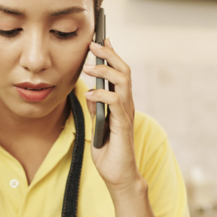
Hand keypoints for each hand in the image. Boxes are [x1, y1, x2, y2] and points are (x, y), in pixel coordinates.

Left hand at [83, 40, 142, 194]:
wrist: (118, 176)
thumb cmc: (109, 153)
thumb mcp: (98, 127)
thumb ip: (96, 110)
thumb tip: (90, 93)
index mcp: (122, 104)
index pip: (119, 73)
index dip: (112, 55)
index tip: (101, 40)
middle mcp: (127, 106)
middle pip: (124, 72)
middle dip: (110, 55)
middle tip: (95, 43)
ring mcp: (126, 115)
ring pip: (123, 83)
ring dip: (105, 71)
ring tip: (89, 66)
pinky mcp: (123, 126)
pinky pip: (115, 104)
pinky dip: (102, 95)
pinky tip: (91, 93)